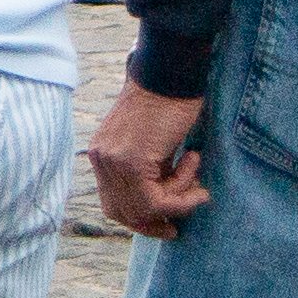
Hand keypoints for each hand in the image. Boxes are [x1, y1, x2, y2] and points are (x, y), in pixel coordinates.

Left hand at [88, 83, 210, 236]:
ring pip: (144, 209)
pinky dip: (182, 193)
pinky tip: (193, 161)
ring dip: (178, 201)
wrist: (171, 74)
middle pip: (122, 213)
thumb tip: (164, 207)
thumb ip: (151, 172)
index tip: (168, 223)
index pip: (113, 204)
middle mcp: (100, 159)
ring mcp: (112, 160)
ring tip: (197, 177)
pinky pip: (156, 200)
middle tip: (182, 218)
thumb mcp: (155, 145)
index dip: (142, 218)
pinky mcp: (130, 160)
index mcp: (102, 154)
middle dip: (156, 221)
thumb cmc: (170, 103)